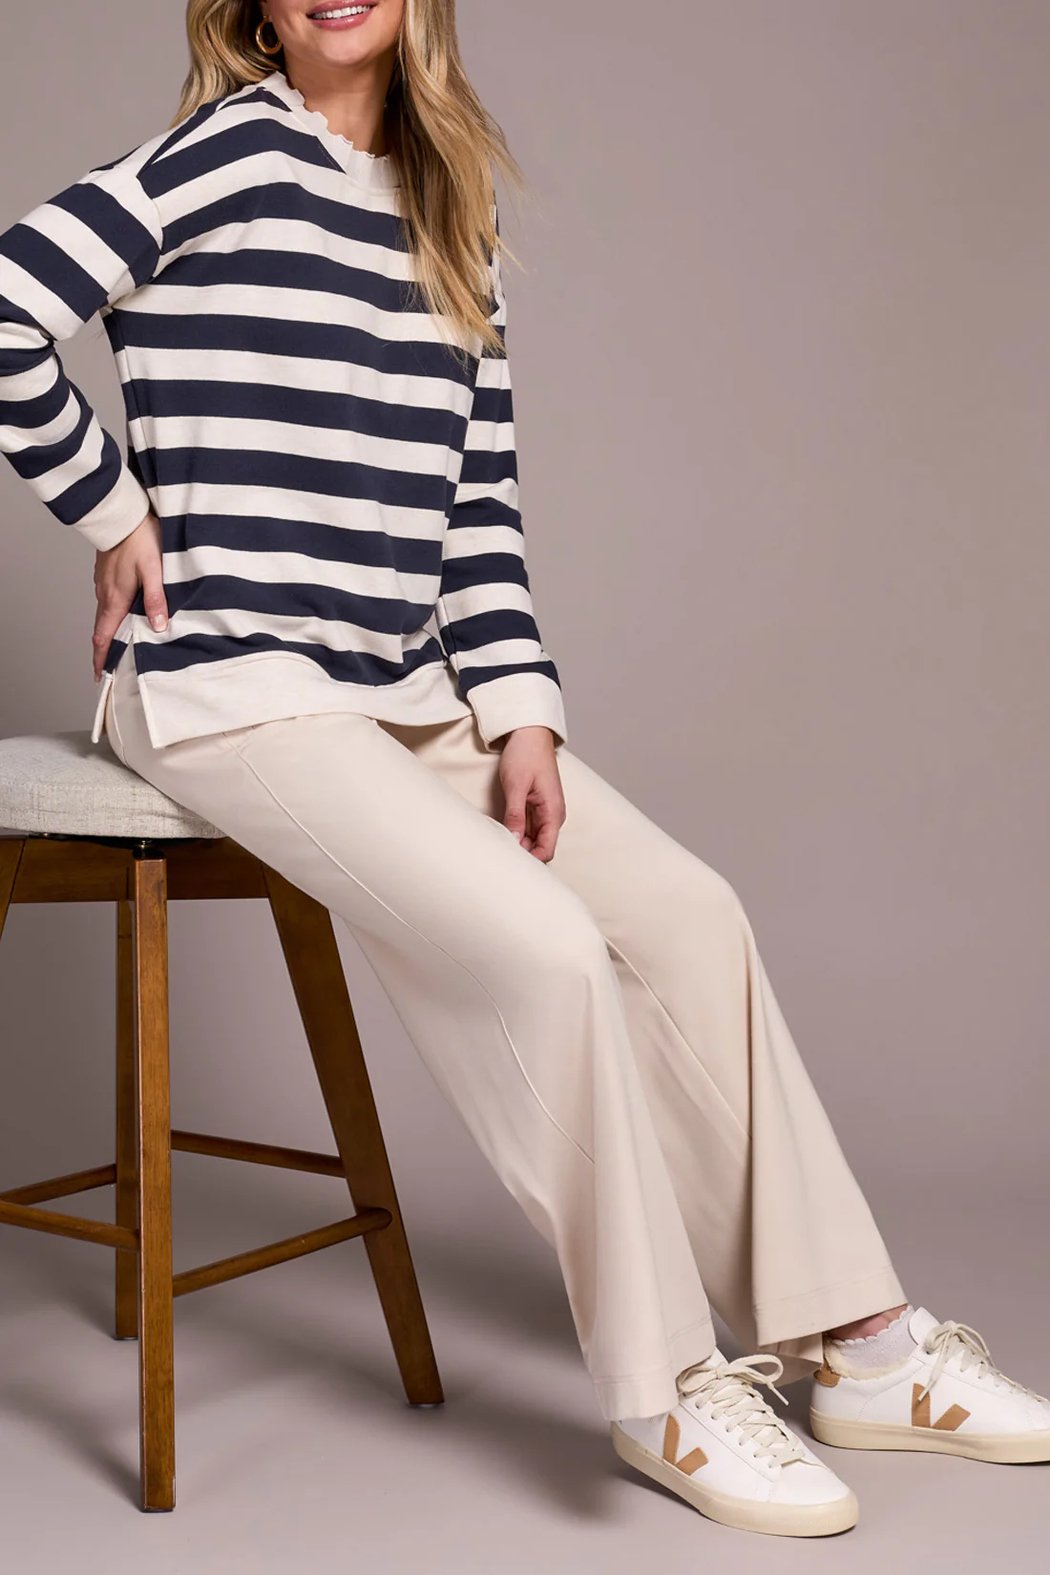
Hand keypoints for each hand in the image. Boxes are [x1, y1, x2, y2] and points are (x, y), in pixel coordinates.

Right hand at [92, 511, 168, 680]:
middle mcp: (105, 593)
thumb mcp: (153, 571)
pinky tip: (124, 614)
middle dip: (105, 650)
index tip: (100, 677)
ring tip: (120, 646)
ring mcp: (103, 583)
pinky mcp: (107, 573)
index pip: (103, 636)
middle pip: (102, 629)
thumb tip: (159, 627)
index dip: (101, 659)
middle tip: (110, 668)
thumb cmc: (139, 539)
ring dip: (109, 632)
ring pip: (105, 614)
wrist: (121, 513)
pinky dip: (113, 614)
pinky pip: (108, 600)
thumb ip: (156, 599)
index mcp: (114, 598)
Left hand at [497, 725, 565, 861]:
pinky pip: (527, 828)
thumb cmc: (526, 754)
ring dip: (518, 843)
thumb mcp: (516, 786)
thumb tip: (514, 841)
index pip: (547, 850)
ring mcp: (543, 812)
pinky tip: (502, 832)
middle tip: (498, 854)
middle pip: (539, 848)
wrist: (529, 733)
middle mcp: (552, 816)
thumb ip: (515, 816)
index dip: (530, 859)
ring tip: (497, 843)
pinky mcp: (534, 807)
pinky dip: (516, 832)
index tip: (510, 860)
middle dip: (522, 854)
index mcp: (553, 812)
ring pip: (532, 839)